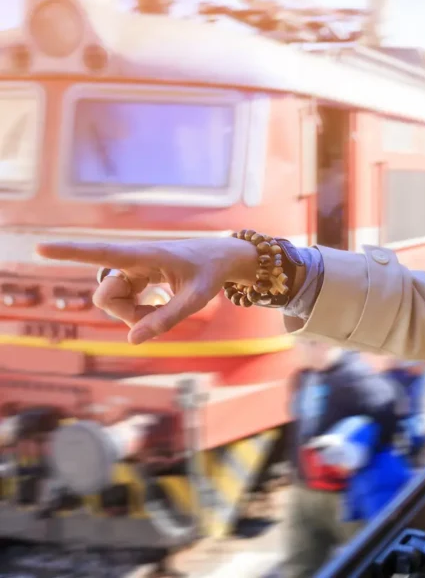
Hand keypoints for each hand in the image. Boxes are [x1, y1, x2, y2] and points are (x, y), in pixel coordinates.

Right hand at [35, 237, 257, 343]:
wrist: (222, 258)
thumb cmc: (210, 273)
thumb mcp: (195, 299)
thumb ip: (166, 319)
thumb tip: (132, 340)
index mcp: (146, 255)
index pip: (102, 253)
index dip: (70, 252)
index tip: (39, 248)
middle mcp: (132, 260)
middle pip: (106, 297)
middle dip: (126, 314)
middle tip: (158, 315)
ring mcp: (130, 269)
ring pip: (112, 302)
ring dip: (133, 314)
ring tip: (163, 307)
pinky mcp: (133, 277)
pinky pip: (122, 302)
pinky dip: (138, 312)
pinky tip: (158, 303)